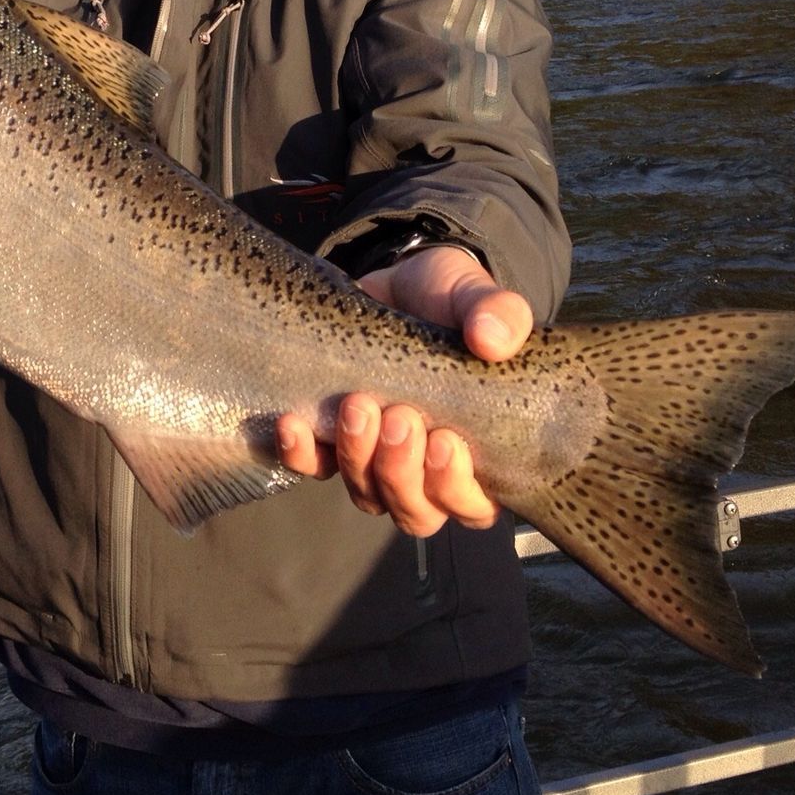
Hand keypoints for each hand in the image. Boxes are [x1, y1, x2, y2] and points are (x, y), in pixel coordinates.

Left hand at [276, 245, 531, 535]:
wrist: (401, 282)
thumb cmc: (451, 301)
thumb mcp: (478, 298)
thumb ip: (500, 314)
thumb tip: (492, 340)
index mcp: (479, 453)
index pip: (474, 506)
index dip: (455, 487)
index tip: (445, 441)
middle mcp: (427, 470)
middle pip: (415, 513)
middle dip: (401, 472)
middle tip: (397, 418)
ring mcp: (377, 460)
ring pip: (366, 496)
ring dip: (358, 458)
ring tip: (356, 406)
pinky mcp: (334, 440)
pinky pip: (312, 466)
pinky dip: (301, 453)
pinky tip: (294, 423)